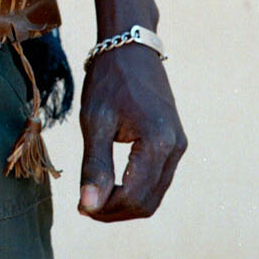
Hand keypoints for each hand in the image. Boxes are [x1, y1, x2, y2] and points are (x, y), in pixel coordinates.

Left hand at [78, 42, 185, 219]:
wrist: (131, 47)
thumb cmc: (109, 80)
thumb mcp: (96, 121)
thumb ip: (95, 166)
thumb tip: (88, 206)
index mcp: (159, 143)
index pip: (134, 197)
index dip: (106, 209)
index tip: (79, 206)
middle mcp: (176, 148)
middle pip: (147, 203)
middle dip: (115, 210)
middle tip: (84, 206)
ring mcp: (178, 146)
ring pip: (154, 195)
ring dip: (125, 203)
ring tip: (93, 196)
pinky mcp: (175, 143)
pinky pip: (157, 180)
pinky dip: (135, 189)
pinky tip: (109, 183)